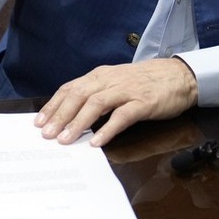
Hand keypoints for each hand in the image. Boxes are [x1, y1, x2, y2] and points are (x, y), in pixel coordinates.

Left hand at [34, 59, 198, 146]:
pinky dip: (107, 129)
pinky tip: (97, 142)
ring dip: (78, 123)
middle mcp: (110, 80)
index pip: (70, 88)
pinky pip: (122, 116)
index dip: (53, 105)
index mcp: (101, 75)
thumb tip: (71, 115)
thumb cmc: (145, 82)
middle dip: (60, 116)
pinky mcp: (143, 103)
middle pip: (78, 96)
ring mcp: (127, 91)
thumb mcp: (116, 83)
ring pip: (96, 105)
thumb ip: (97, 95)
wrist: (179, 75)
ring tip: (65, 139)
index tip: (39, 122)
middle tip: (46, 134)